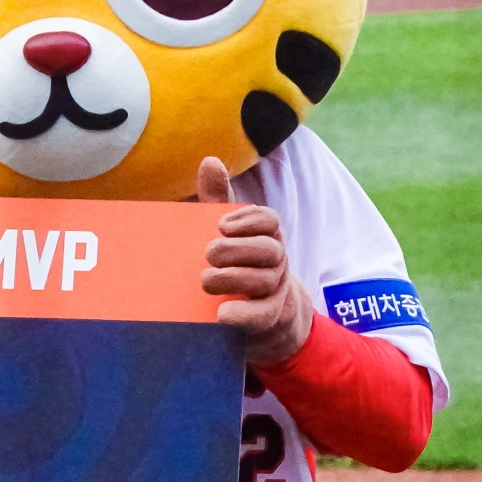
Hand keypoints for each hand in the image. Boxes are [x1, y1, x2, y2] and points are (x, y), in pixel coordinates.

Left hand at [197, 155, 313, 368]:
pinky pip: (263, 316)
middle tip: (208, 254)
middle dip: (237, 250)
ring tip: (205, 281)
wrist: (253, 322)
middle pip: (269, 250)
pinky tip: (221, 313)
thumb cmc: (234, 267)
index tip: (220, 225)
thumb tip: (210, 160)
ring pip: (266, 280)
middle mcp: (276, 262)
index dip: (248, 220)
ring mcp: (275, 292)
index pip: (270, 220)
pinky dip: (243, 314)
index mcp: (266, 237)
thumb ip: (218, 201)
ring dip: (234, 279)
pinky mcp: (269, 321)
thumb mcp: (224, 235)